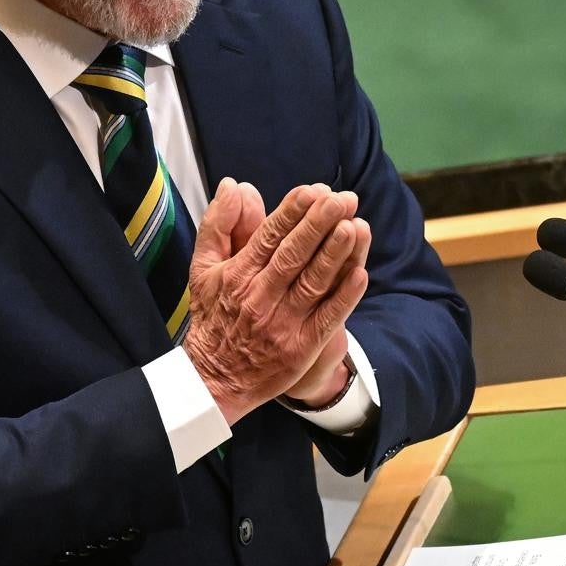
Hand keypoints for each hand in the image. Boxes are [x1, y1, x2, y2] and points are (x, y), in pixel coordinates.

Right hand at [183, 180, 371, 425]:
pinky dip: (344, 297)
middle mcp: (260, 297)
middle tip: (343, 199)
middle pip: (294, 255)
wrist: (215, 379)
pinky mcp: (300, 348)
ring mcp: (282, 324)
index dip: (293, 211)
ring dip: (336, 254)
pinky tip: (361, 273)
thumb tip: (235, 186)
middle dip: (320, 224)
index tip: (314, 190)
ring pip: (313, 283)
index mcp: (238, 274)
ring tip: (355, 226)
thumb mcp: (204, 267)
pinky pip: (326, 319)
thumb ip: (220, 224)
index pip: (269, 236)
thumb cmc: (214, 315)